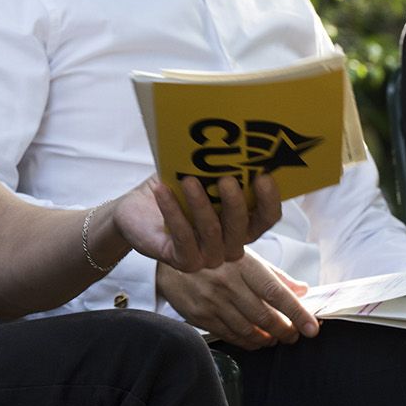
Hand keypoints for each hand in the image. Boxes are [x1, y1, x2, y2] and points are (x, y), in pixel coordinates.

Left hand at [109, 174, 281, 272]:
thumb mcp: (196, 176)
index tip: (264, 176)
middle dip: (236, 203)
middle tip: (226, 179)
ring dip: (200, 204)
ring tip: (188, 180)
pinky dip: (173, 213)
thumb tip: (226, 143)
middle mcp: (230, 244)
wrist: (136, 211)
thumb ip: (214, 168)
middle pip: (242, 228)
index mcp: (241, 224)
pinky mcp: (184, 261)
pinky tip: (162, 192)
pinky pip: (183, 238)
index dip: (269, 200)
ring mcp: (208, 257)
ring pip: (212, 232)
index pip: (266, 218)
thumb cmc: (173, 191)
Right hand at [156, 249, 317, 349]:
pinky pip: (231, 336)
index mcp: (242, 264)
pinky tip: (256, 340)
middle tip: (294, 335)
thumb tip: (303, 290)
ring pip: (249, 330)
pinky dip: (249, 342)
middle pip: (265, 317)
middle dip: (285, 331)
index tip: (312, 327)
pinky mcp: (200, 315)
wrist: (169, 259)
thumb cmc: (212, 255)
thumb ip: (274, 274)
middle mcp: (227, 283)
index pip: (276, 293)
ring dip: (268, 339)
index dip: (297, 313)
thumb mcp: (243, 254)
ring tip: (275, 338)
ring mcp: (212, 301)